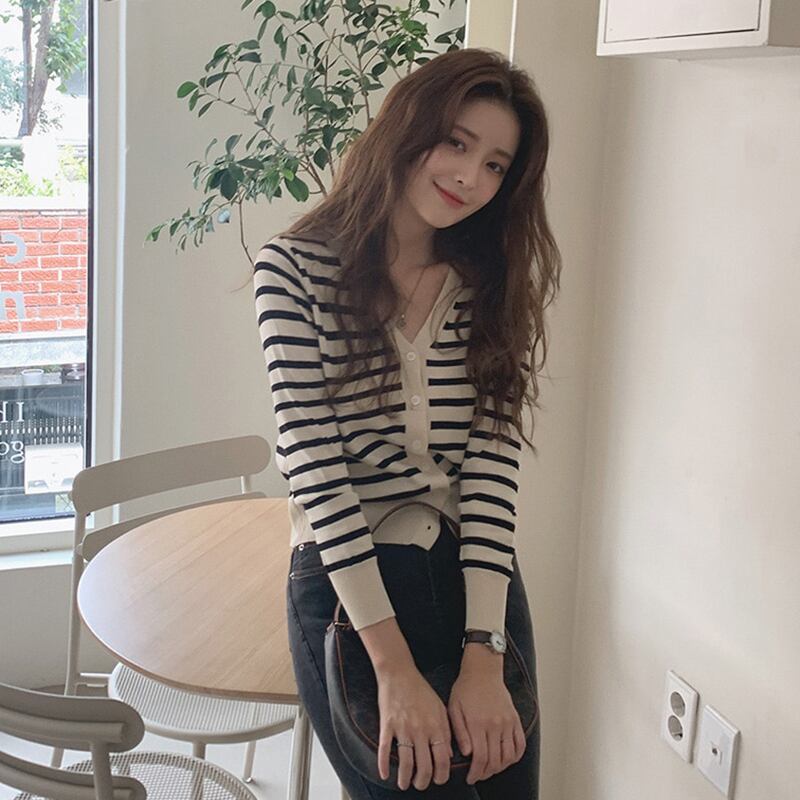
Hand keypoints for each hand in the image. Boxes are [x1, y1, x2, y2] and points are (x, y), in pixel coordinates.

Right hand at [376, 664, 453, 790]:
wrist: (399, 672)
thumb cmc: (421, 689)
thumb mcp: (440, 707)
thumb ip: (446, 731)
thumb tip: (449, 754)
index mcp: (436, 726)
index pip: (442, 760)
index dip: (441, 775)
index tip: (438, 780)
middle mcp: (420, 730)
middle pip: (424, 766)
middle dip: (423, 781)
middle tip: (420, 785)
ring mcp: (403, 728)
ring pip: (405, 762)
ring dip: (405, 778)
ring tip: (404, 784)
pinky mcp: (387, 725)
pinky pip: (384, 749)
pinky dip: (383, 765)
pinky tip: (385, 774)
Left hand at [448, 652, 525, 784]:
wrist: (483, 670)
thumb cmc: (466, 688)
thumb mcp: (454, 708)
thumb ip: (460, 732)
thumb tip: (466, 753)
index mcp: (477, 723)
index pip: (480, 758)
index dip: (475, 773)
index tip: (470, 777)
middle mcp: (494, 724)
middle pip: (495, 761)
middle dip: (486, 773)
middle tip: (478, 775)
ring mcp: (507, 722)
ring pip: (509, 756)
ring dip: (500, 767)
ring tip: (490, 768)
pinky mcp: (515, 719)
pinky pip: (520, 744)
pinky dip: (515, 756)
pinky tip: (506, 758)